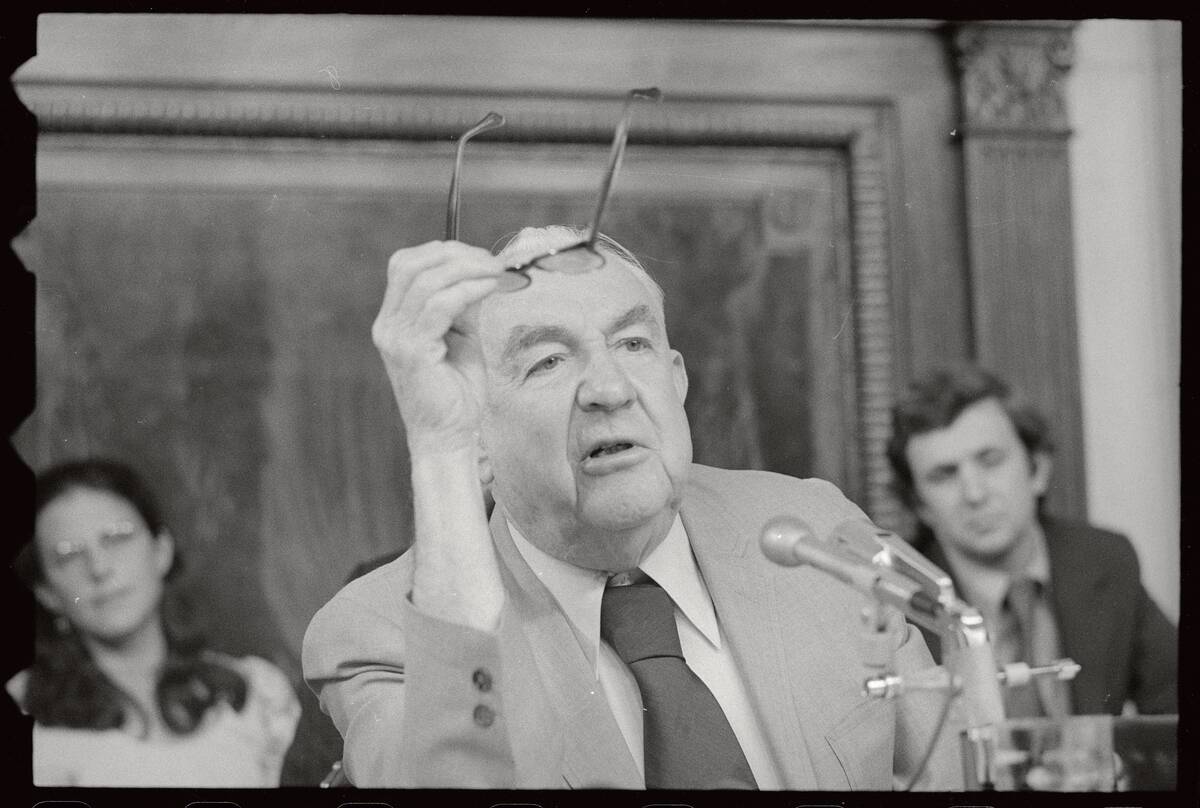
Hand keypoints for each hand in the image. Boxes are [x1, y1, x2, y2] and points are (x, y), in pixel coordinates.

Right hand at [372, 241, 502, 454]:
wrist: (449, 436)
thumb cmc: (456, 392)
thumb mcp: (463, 337)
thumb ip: (464, 304)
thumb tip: (481, 271)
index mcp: (394, 319)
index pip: (406, 265)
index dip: (442, 252)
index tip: (479, 255)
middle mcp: (388, 325)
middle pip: (410, 264)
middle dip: (454, 254)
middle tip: (490, 260)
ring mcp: (396, 338)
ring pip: (426, 281)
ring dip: (466, 269)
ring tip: (495, 272)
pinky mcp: (412, 351)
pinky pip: (439, 305)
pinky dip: (467, 289)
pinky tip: (489, 287)